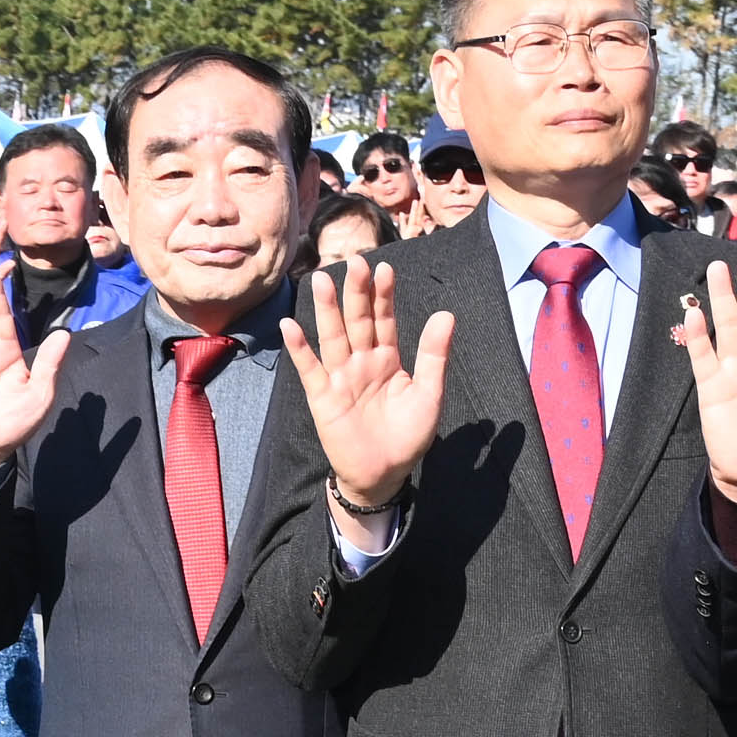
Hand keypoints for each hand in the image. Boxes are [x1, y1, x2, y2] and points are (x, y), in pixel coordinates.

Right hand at [278, 253, 457, 514]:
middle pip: (357, 321)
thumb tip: (446, 314)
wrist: (384, 475)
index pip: (385, 319)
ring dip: (326, 309)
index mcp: (389, 359)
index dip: (384, 296)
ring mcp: (341, 377)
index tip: (385, 269)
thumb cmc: (408, 436)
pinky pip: (310, 369)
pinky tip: (290, 325)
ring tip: (321, 280)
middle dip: (356, 292)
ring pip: (332, 337)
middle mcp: (362, 362)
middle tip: (355, 261)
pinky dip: (299, 349)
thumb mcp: (429, 395)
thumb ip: (434, 356)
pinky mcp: (323, 397)